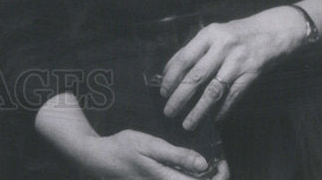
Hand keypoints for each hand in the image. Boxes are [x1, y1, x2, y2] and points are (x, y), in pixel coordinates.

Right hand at [83, 130, 229, 179]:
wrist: (101, 160)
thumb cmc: (123, 148)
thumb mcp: (149, 145)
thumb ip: (177, 155)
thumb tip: (204, 164)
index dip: (220, 175)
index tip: (221, 160)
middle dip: (215, 177)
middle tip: (217, 160)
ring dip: (204, 178)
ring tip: (206, 163)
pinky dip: (189, 177)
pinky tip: (189, 168)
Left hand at [160, 7, 306, 128]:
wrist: (273, 31)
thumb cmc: (237, 33)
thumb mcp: (214, 34)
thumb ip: (195, 50)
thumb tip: (171, 72)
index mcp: (208, 34)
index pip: (184, 58)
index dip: (171, 77)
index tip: (162, 92)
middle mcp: (222, 47)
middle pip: (196, 76)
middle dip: (180, 97)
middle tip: (168, 111)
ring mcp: (238, 62)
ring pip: (213, 90)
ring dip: (199, 110)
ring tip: (187, 123)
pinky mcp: (252, 74)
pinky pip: (233, 96)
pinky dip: (221, 110)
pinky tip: (212, 119)